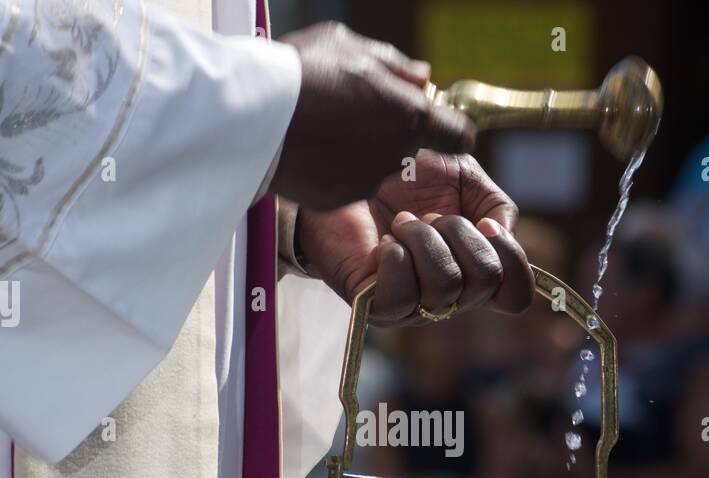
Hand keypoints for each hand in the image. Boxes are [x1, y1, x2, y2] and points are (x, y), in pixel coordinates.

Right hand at [272, 23, 475, 209]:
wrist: (250, 114)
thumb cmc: (303, 70)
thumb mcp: (350, 46)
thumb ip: (394, 65)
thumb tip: (422, 77)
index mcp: (408, 115)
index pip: (458, 135)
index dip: (449, 127)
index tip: (435, 121)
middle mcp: (394, 155)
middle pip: (405, 147)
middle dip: (386, 132)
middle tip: (349, 110)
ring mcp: (364, 182)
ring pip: (371, 166)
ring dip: (355, 151)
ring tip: (319, 127)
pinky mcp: (335, 201)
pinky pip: (340, 183)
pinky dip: (329, 170)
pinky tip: (305, 148)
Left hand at [295, 150, 534, 324]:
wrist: (346, 172)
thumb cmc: (404, 177)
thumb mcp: (463, 177)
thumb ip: (497, 204)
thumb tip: (500, 234)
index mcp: (474, 269)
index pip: (515, 296)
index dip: (512, 260)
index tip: (485, 223)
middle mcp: (449, 295)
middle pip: (485, 283)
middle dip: (461, 235)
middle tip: (430, 215)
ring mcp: (413, 306)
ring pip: (444, 288)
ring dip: (424, 241)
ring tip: (402, 222)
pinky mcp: (374, 306)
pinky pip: (401, 299)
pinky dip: (397, 259)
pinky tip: (385, 241)